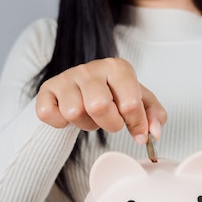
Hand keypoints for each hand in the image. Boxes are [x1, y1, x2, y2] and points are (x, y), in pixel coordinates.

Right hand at [36, 58, 166, 142]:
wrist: (83, 89)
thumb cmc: (115, 96)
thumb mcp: (141, 102)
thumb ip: (155, 116)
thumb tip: (152, 133)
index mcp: (117, 68)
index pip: (130, 104)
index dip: (136, 124)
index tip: (136, 129)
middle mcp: (90, 68)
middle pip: (99, 107)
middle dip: (109, 123)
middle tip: (111, 120)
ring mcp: (66, 78)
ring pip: (74, 112)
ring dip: (85, 124)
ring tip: (90, 115)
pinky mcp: (46, 90)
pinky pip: (48, 114)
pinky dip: (59, 123)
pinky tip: (68, 115)